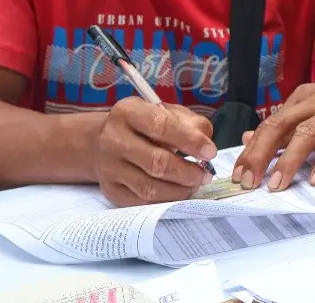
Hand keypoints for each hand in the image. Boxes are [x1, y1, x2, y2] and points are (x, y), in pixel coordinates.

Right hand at [92, 97, 216, 206]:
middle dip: (188, 172)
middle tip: (206, 175)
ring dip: (179, 190)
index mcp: (129, 112)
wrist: (104, 141)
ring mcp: (109, 167)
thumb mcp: (167, 112)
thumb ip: (190, 122)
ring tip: (195, 185)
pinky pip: (141, 202)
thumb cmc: (144, 124)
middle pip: (156, 162)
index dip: (190, 141)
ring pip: (149, 188)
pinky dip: (165, 200)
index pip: (162, 126)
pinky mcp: (110, 190)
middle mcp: (114, 139)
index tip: (210, 152)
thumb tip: (206, 142)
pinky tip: (177, 193)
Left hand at [233, 69, 314, 191]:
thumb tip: (249, 138)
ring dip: (289, 160)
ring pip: (306, 133)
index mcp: (303, 99)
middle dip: (261, 155)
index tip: (238, 175)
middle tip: (248, 181)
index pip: (269, 125)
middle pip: (280, 126)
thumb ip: (287, 124)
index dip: (252, 150)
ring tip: (277, 184)